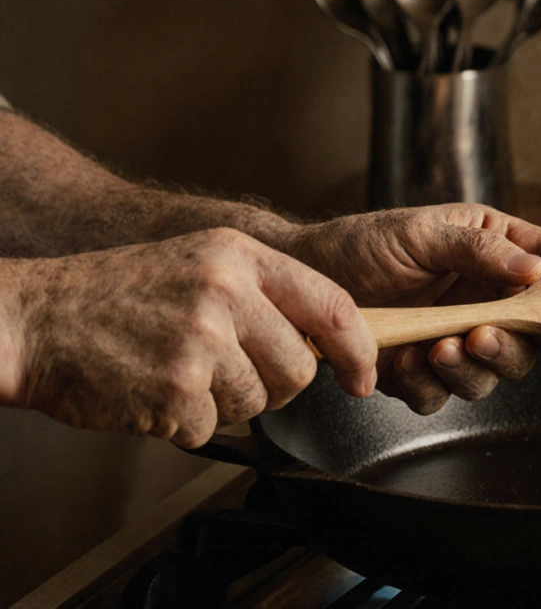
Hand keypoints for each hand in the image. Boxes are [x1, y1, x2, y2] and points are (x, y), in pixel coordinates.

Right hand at [6, 228, 376, 447]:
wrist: (33, 319)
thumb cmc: (117, 297)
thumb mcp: (200, 265)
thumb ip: (263, 293)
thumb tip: (328, 340)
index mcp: (238, 256)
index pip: (333, 305)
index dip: (359, 350)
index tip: (362, 376)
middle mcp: (225, 292)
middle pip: (299, 367)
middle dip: (272, 385)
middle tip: (226, 372)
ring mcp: (201, 341)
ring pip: (258, 402)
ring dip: (222, 403)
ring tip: (178, 372)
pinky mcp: (176, 388)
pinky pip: (211, 427)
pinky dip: (184, 423)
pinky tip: (153, 391)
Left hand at [282, 203, 540, 413]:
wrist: (301, 278)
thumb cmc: (362, 243)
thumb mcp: (421, 232)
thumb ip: (479, 248)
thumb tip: (535, 270)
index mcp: (498, 250)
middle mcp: (486, 297)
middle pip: (532, 336)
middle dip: (513, 344)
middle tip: (481, 338)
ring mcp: (458, 337)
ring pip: (492, 374)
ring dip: (469, 368)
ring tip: (436, 349)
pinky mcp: (424, 372)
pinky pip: (442, 395)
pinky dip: (426, 384)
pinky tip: (403, 361)